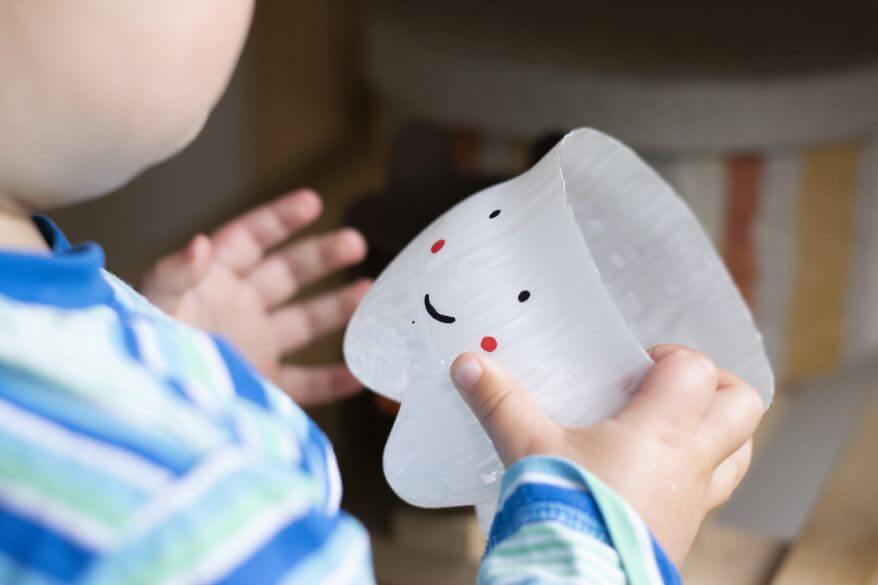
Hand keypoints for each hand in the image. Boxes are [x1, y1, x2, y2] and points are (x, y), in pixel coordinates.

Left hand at [141, 189, 370, 405]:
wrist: (138, 406)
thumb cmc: (138, 349)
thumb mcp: (151, 304)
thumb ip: (175, 274)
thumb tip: (200, 244)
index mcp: (212, 279)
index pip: (250, 238)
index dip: (280, 219)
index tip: (312, 202)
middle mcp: (237, 307)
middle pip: (287, 274)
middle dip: (321, 256)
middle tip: (355, 243)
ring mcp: (252, 345)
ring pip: (304, 322)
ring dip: (338, 308)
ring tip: (370, 292)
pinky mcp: (260, 385)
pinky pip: (304, 382)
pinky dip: (333, 381)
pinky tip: (362, 374)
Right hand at [450, 344, 763, 563]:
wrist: (576, 583)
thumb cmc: (562, 509)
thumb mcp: (527, 447)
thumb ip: (500, 401)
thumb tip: (468, 363)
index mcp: (661, 429)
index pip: (695, 369)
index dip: (671, 356)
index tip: (633, 366)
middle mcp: (691, 460)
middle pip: (743, 404)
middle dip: (714, 385)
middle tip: (668, 386)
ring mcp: (695, 499)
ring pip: (740, 451)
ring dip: (717, 429)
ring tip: (671, 424)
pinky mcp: (687, 528)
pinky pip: (715, 489)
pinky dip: (699, 471)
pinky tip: (653, 473)